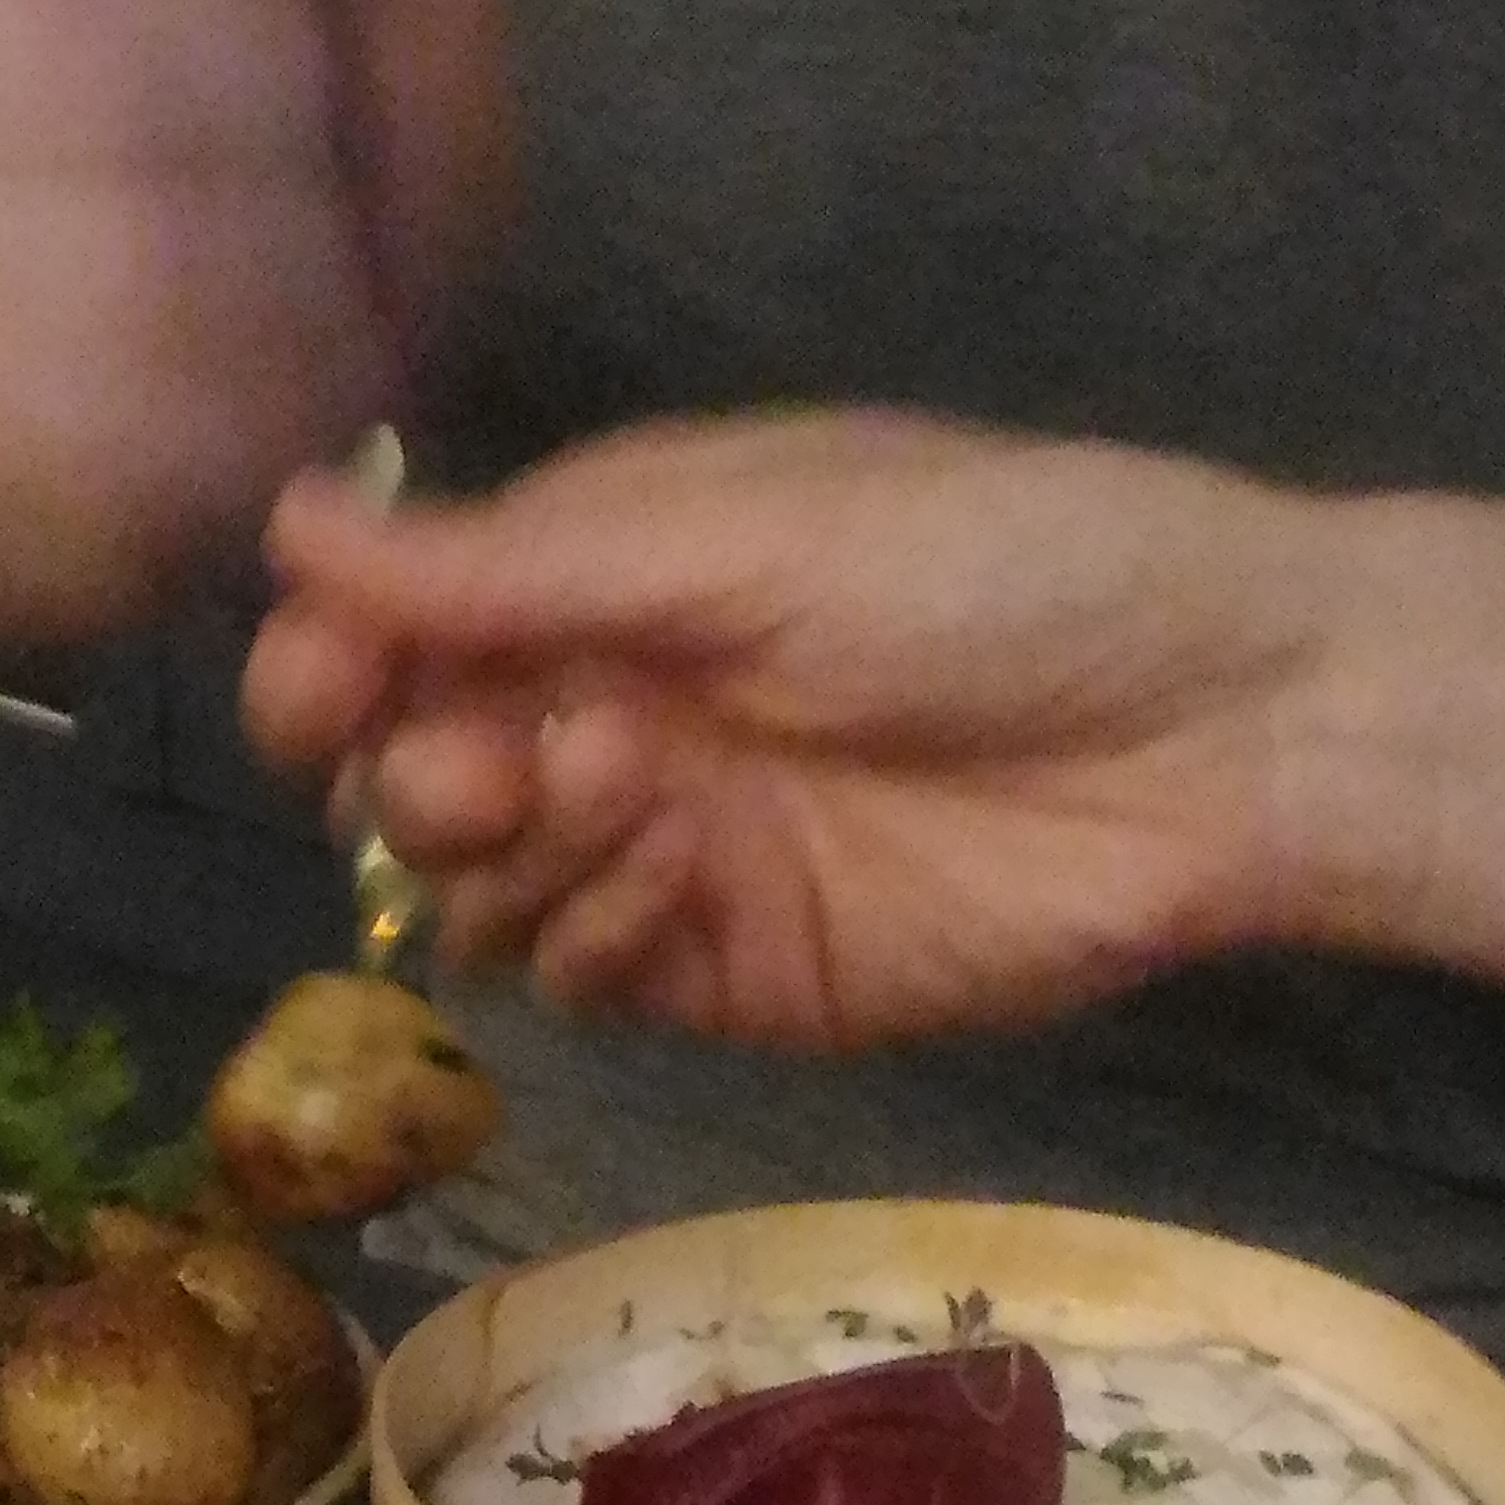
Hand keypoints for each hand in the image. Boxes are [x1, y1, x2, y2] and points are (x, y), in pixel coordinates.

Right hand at [247, 411, 1368, 1046]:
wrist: (1217, 733)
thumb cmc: (1001, 573)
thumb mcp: (748, 537)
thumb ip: (520, 564)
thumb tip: (287, 525)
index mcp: (606, 569)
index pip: (394, 634)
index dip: (328, 671)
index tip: (317, 701)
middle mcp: (612, 708)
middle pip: (407, 776)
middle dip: (420, 775)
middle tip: (503, 770)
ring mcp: (667, 851)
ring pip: (479, 894)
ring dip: (514, 855)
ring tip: (635, 798)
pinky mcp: (732, 971)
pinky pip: (587, 979)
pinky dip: (596, 936)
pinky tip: (679, 878)